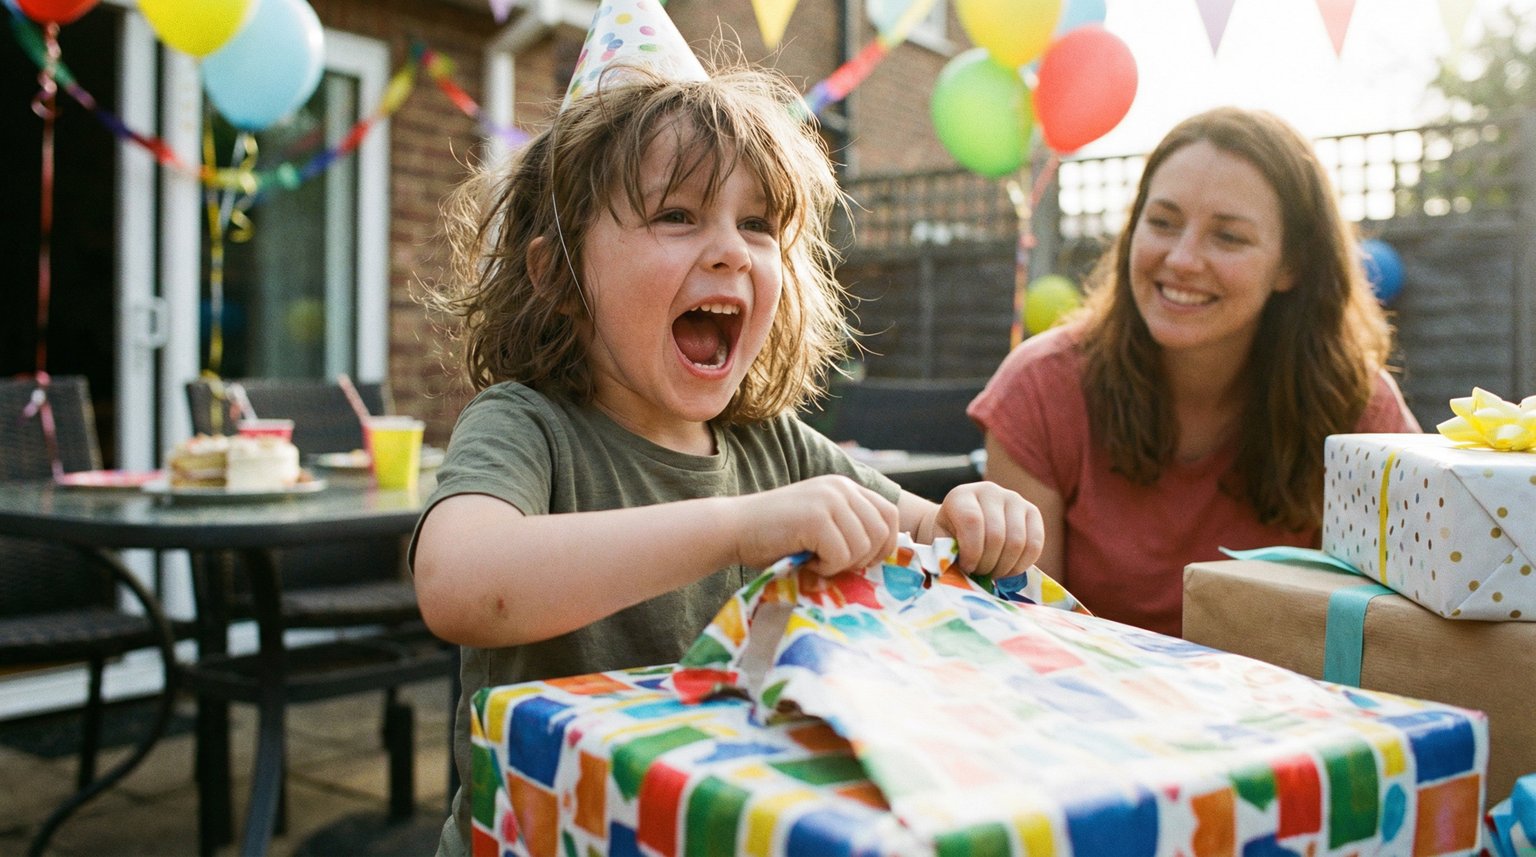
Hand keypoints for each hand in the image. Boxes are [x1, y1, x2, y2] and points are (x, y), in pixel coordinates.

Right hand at [732, 475, 898, 575]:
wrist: (734, 528)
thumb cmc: (774, 535)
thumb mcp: (821, 523)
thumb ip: (848, 529)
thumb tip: (883, 558)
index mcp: (844, 487)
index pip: (889, 514)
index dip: (884, 544)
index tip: (862, 562)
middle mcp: (841, 488)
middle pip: (882, 532)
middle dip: (864, 558)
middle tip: (836, 565)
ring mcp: (829, 500)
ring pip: (863, 546)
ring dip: (842, 564)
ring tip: (816, 561)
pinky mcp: (816, 517)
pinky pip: (841, 555)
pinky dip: (826, 568)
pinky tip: (807, 561)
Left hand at [932, 481, 1042, 576]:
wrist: (966, 524)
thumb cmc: (951, 537)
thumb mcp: (942, 543)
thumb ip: (949, 554)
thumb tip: (960, 574)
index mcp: (961, 496)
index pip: (972, 522)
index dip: (972, 551)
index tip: (967, 568)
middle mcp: (989, 491)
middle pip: (997, 535)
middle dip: (988, 564)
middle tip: (980, 574)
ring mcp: (1014, 499)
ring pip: (1018, 542)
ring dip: (1005, 567)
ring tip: (992, 572)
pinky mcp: (1032, 512)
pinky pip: (1035, 545)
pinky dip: (1022, 564)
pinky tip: (1008, 569)